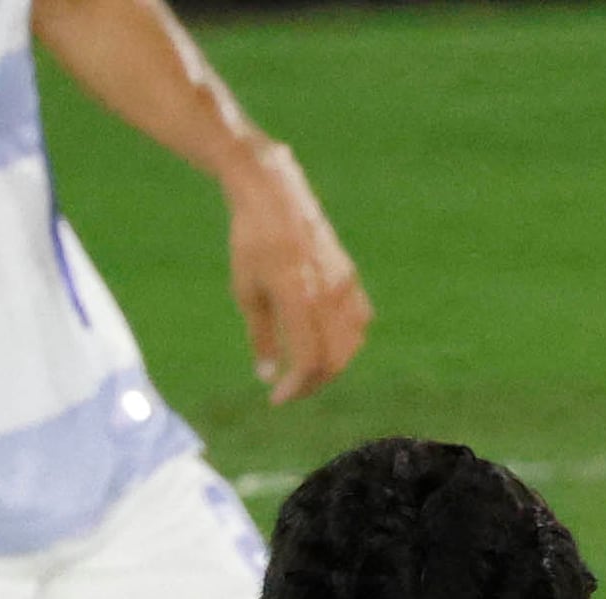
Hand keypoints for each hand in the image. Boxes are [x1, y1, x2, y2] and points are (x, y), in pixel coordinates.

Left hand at [224, 148, 368, 404]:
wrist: (272, 193)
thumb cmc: (250, 241)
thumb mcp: (246, 292)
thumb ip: (261, 337)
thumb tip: (268, 376)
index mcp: (298, 299)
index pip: (309, 362)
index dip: (295, 388)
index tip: (277, 398)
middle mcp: (328, 294)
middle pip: (335, 360)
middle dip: (313, 383)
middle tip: (291, 389)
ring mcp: (344, 283)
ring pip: (353, 343)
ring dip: (333, 364)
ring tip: (308, 368)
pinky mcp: (349, 273)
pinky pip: (360, 319)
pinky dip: (347, 339)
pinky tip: (326, 340)